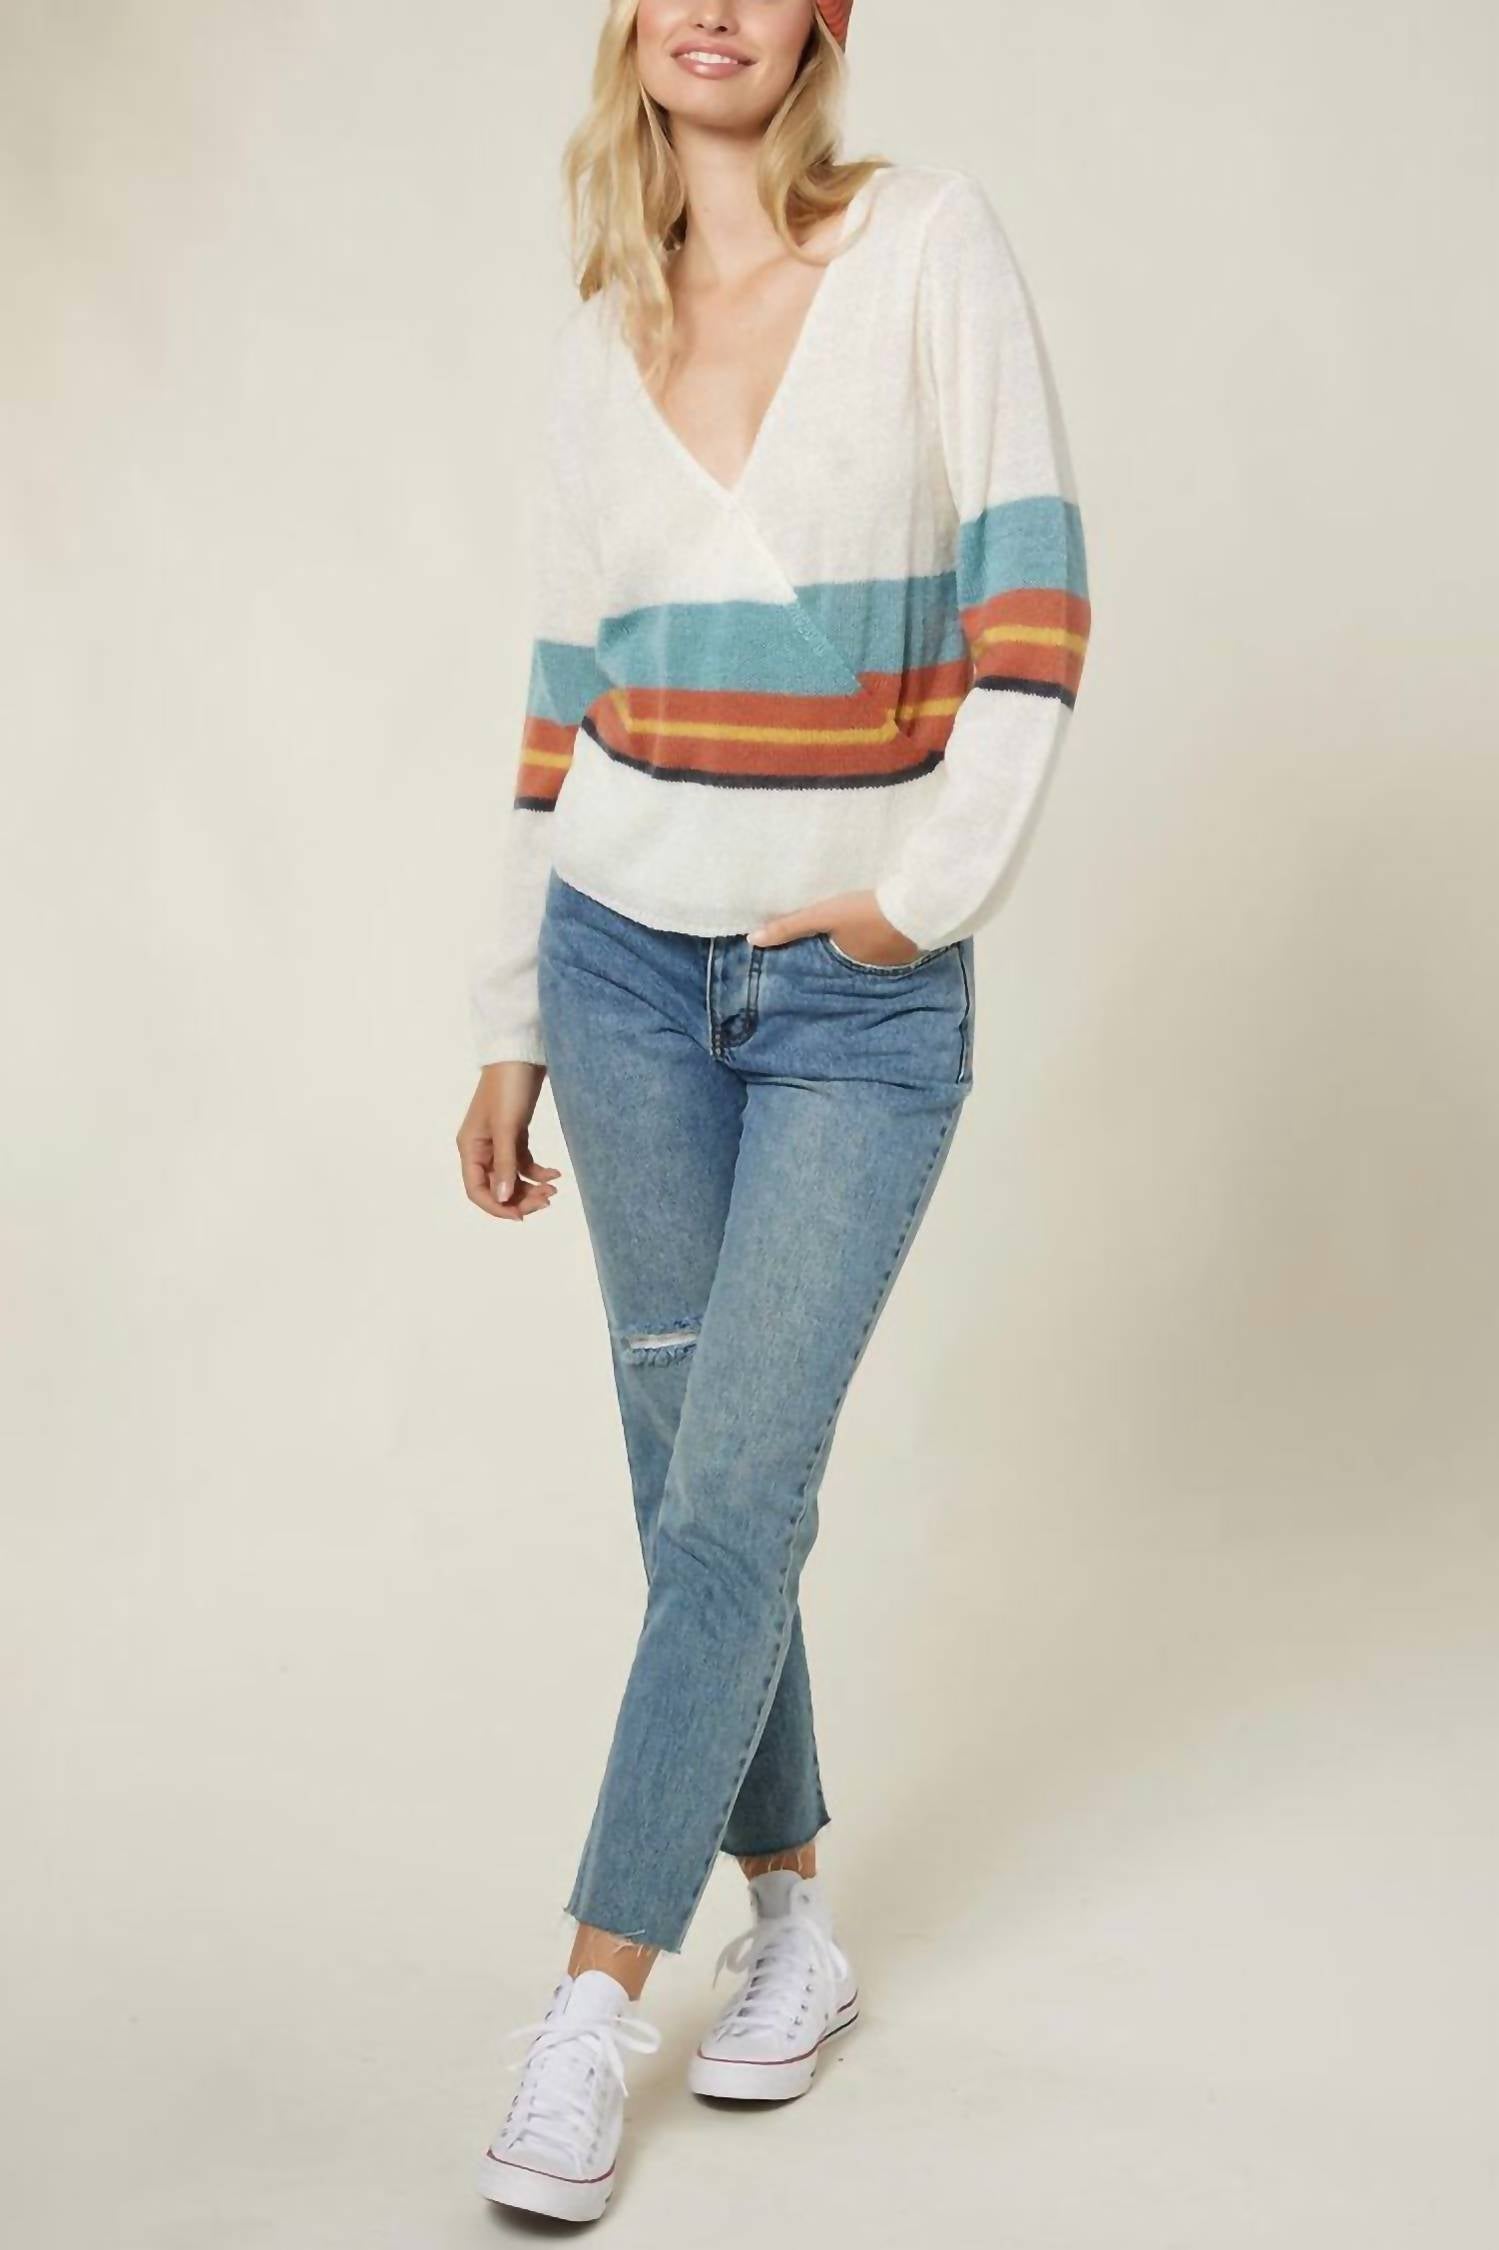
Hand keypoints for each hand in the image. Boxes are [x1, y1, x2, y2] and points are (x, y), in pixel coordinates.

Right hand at [457, 1062, 563, 1221]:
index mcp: (470, 1148)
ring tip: (554, 1189)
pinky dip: (538, 1172)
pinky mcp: (516, 1134)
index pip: (477, 1190)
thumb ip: (505, 1164)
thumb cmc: (508, 1087)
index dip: (497, 1207)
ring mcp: (499, 1142)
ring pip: (512, 1177)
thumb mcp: (507, 1127)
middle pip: (497, 1187)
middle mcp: (481, 1148)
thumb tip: (503, 1198)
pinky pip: (524, 1163)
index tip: (522, 1215)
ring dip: (531, 1187)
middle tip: (547, 1201)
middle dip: (520, 1198)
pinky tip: (556, 1174)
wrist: (522, 1054)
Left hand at [747, 888, 922, 967]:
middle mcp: (873, 963)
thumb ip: (791, 925)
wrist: (920, 906)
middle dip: (852, 939)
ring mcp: (898, 954)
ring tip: (867, 917)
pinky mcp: (916, 939)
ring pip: (878, 944)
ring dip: (873, 933)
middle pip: (857, 949)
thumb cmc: (867, 913)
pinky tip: (893, 915)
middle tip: (847, 922)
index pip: (833, 952)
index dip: (828, 942)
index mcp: (850, 959)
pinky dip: (893, 927)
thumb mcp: (824, 915)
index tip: (825, 934)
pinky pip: (898, 935)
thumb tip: (753, 940)